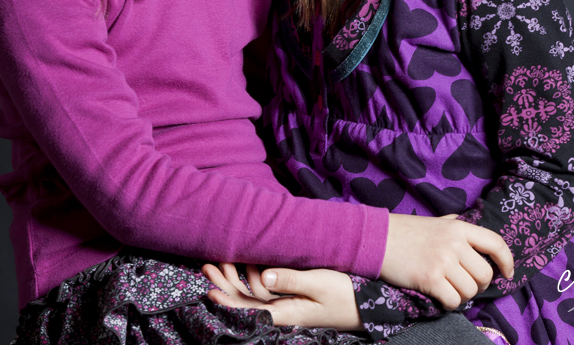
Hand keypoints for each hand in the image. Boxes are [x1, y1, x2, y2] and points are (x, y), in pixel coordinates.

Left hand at [201, 262, 360, 329]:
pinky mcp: (293, 296)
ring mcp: (287, 304)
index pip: (248, 312)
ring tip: (219, 259)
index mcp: (285, 313)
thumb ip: (290, 280)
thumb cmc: (343, 293)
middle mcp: (282, 311)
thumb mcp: (318, 284)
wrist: (367, 303)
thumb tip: (263, 277)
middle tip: (207, 265)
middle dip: (225, 284)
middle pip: (245, 302)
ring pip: (253, 294)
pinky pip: (266, 289)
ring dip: (235, 278)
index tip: (210, 290)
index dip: (227, 303)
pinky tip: (247, 262)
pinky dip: (253, 275)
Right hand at [380, 213, 514, 309]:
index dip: (507, 260)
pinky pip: (453, 301)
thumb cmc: (405, 231)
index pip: (495, 243)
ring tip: (448, 288)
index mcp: (458, 227)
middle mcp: (454, 243)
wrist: (377, 238)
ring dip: (461, 295)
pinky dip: (449, 304)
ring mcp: (442, 261)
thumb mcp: (434, 221)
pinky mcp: (430, 279)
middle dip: (478, 285)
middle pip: (485, 274)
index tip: (507, 272)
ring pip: (470, 291)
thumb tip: (466, 222)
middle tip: (464, 284)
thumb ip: (452, 224)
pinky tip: (439, 296)